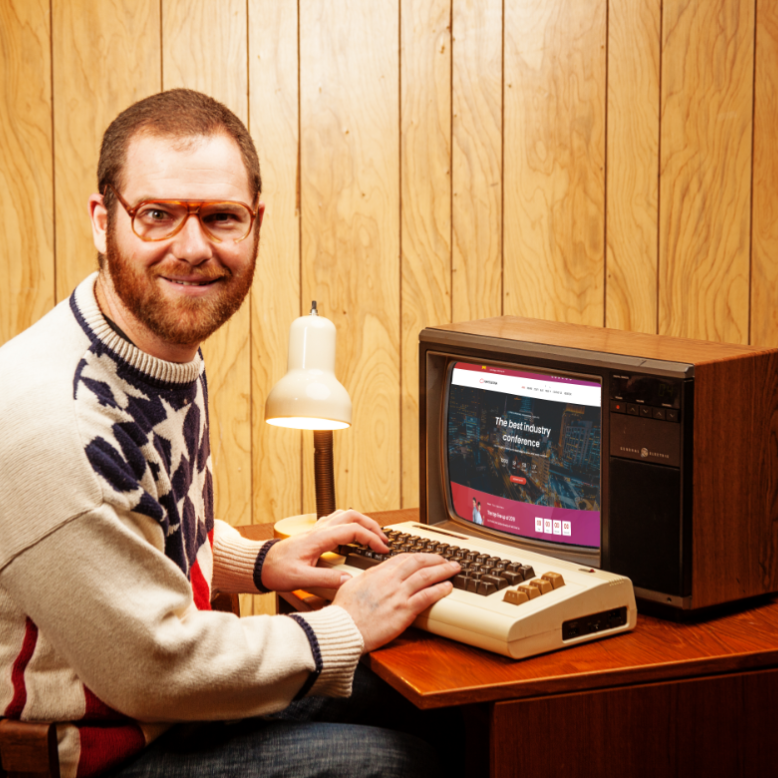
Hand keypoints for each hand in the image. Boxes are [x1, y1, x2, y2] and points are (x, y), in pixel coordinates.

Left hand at [260, 509, 388, 591]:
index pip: (353, 530)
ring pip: (345, 515)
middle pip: (353, 516)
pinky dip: (350, 523)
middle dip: (372, 525)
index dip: (371, 538)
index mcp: (320, 538)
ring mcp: (317, 529)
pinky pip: (337, 520)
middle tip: (384, 540)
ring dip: (362, 521)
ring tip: (373, 535)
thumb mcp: (300, 579)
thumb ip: (325, 580)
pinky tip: (352, 534)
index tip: (382, 549)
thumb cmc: (276, 570)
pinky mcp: (314, 533)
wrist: (259, 565)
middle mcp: (320, 529)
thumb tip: (349, 581)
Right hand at [332, 553, 459, 652]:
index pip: (403, 558)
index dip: (418, 556)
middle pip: (418, 562)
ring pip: (426, 576)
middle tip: (445, 559)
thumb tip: (370, 576)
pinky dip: (440, 590)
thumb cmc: (344, 612)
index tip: (426, 558)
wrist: (343, 629)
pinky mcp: (404, 610)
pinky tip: (447, 587)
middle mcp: (390, 580)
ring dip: (443, 570)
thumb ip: (365, 578)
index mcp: (377, 572)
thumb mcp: (351, 585)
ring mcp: (398, 594)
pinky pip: (427, 596)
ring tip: (453, 569)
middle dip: (435, 559)